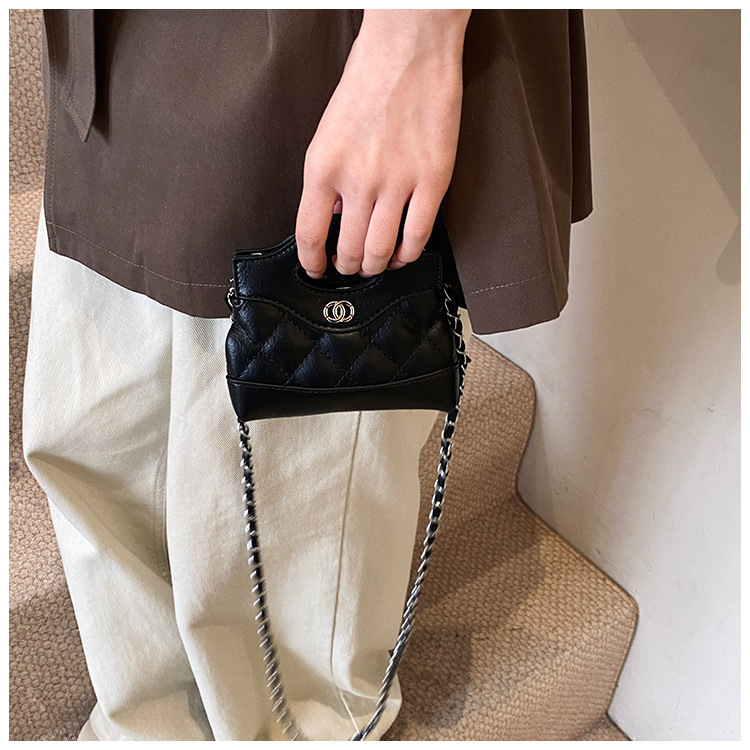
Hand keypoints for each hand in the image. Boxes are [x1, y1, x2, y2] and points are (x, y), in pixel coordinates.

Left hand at [295, 10, 470, 278]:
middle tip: (352, 266)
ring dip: (377, 266)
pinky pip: (418, 236)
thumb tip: (335, 218)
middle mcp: (357, 181)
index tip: (318, 269)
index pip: (309, 235)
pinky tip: (403, 254)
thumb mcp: (328, 132)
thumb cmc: (368, 82)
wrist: (410, 48)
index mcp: (323, 168)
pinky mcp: (433, 180)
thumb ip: (328, 179)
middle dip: (348, 266)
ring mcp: (397, 183)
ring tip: (377, 265)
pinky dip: (408, 254)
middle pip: (349, 250)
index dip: (313, 262)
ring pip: (382, 251)